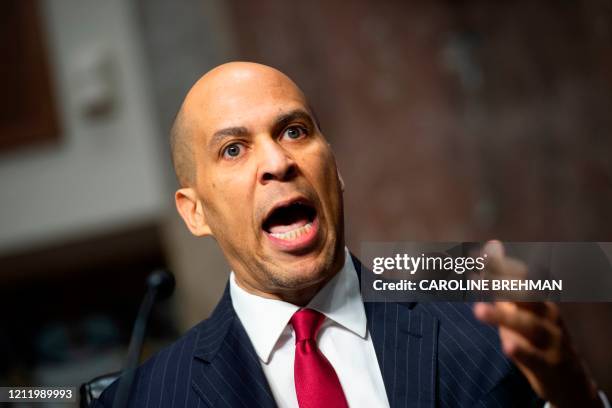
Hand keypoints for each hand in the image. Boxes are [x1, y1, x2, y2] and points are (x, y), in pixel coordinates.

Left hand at [473, 241, 601, 407]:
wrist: (569, 378)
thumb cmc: (536, 334)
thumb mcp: (521, 306)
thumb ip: (504, 278)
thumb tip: (492, 245)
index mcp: (539, 298)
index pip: (521, 276)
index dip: (499, 266)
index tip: (475, 256)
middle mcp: (547, 315)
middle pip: (528, 296)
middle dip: (503, 285)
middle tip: (476, 278)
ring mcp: (551, 340)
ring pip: (529, 326)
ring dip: (502, 317)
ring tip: (477, 311)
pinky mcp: (549, 365)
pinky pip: (535, 357)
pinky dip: (522, 351)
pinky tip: (506, 346)